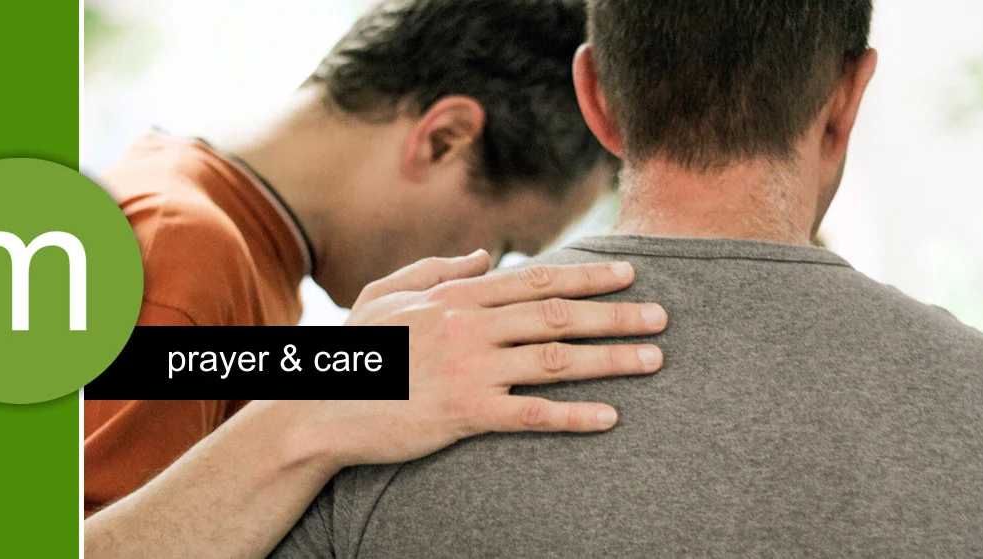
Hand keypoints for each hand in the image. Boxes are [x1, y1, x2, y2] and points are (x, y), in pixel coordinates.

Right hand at [301, 250, 666, 466]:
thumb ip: (438, 267)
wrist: (320, 406)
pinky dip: (573, 415)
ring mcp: (469, 368)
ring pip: (555, 358)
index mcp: (455, 295)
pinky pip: (531, 413)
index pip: (535, 280)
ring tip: (653, 359)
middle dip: (616, 313)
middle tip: (662, 316)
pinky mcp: (464, 413)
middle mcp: (469, 326)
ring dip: (610, 358)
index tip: (627, 274)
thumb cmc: (355, 350)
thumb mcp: (387, 293)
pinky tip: (608, 417)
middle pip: (557, 314)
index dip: (587, 277)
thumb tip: (485, 254)